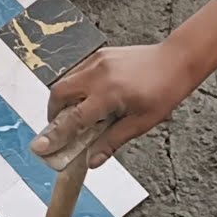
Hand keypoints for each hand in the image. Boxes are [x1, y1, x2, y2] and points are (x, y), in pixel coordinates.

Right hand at [30, 43, 201, 168]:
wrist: (177, 60)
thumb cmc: (164, 91)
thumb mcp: (141, 123)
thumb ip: (112, 141)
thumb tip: (92, 161)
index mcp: (110, 93)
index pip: (73, 119)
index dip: (55, 135)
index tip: (40, 148)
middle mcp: (99, 74)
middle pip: (59, 94)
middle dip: (53, 114)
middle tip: (59, 131)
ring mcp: (97, 61)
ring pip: (65, 81)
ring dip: (63, 101)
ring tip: (76, 117)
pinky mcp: (100, 55)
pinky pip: (77, 73)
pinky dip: (74, 88)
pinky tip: (88, 100)